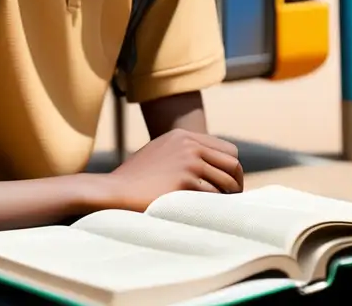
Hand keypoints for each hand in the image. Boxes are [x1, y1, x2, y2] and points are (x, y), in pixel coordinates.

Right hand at [103, 129, 243, 212]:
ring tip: (221, 212)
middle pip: (233, 164)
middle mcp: (189, 144)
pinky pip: (215, 196)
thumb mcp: (160, 154)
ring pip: (227, 182)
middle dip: (237, 185)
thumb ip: (183, 153)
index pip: (228, 150)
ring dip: (228, 199)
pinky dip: (216, 208)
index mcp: (183, 135)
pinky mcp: (186, 180)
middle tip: (233, 203)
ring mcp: (188, 160)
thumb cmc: (135, 179)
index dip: (232, 170)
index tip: (231, 187)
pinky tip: (208, 215)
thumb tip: (212, 169)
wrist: (115, 191)